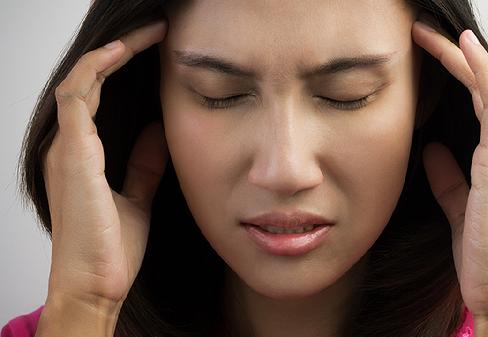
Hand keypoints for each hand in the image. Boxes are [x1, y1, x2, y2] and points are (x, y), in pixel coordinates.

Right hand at [43, 19, 168, 311]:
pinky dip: (96, 69)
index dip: (126, 68)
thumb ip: (144, 164)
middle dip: (124, 51)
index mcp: (82, 155)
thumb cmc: (111, 249)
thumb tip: (160, 130)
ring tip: (149, 33)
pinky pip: (77, 96)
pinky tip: (123, 52)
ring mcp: (66, 148)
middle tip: (159, 31)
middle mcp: (69, 145)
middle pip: (90, 80)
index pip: (99, 95)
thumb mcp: (137, 197)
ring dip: (114, 52)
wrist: (97, 285)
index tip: (161, 52)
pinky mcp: (70, 154)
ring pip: (81, 80)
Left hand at [412, 17, 487, 334]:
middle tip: (419, 31)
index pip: (480, 101)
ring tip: (427, 32)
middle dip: (452, 55)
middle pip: (484, 87)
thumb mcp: (458, 204)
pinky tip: (462, 48)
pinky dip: (481, 73)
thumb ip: (448, 175)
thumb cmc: (485, 252)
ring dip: (458, 56)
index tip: (423, 53)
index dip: (454, 73)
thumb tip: (431, 148)